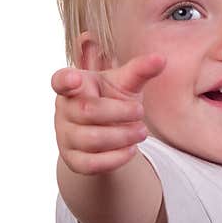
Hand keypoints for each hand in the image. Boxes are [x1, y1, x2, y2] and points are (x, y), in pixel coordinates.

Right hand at [52, 54, 165, 174]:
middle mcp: (64, 110)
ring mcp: (65, 136)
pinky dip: (115, 158)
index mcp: (74, 86)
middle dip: (119, 112)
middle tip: (141, 111)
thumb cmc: (112, 99)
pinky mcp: (74, 160)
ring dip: (122, 136)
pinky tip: (132, 150)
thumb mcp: (125, 83)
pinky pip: (91, 164)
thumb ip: (140, 70)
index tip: (76, 78)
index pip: (60, 80)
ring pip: (91, 139)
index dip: (65, 80)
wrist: (108, 132)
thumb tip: (161, 59)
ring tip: (142, 131)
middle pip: (87, 111)